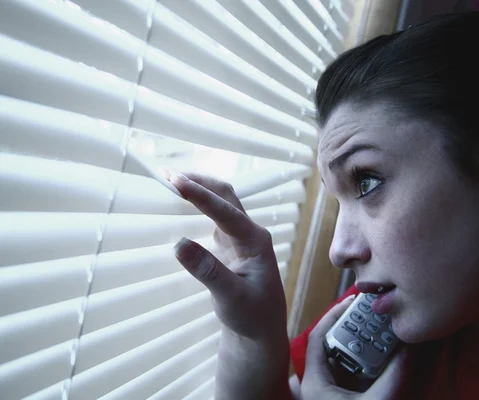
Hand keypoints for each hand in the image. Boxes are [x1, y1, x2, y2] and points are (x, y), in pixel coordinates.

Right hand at [168, 171, 286, 341]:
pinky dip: (198, 205)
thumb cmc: (252, 316)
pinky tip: (182, 201)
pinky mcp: (230, 245)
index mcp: (256, 241)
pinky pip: (214, 217)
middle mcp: (250, 233)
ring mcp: (240, 237)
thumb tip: (179, 244)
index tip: (176, 181)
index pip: (227, 211)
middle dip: (199, 181)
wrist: (260, 332)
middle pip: (226, 196)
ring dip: (198, 189)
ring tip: (170, 179)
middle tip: (167, 173)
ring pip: (220, 204)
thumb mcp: (231, 297)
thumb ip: (208, 271)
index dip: (201, 195)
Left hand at [301, 296, 410, 399]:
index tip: (352, 302)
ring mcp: (332, 390)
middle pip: (333, 344)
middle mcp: (320, 382)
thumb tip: (409, 347)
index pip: (317, 337)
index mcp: (315, 381)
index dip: (333, 315)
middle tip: (371, 313)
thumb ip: (393, 375)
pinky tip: (384, 355)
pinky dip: (368, 362)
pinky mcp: (345, 398)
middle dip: (353, 328)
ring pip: (345, 358)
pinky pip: (354, 373)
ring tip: (380, 329)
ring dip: (362, 345)